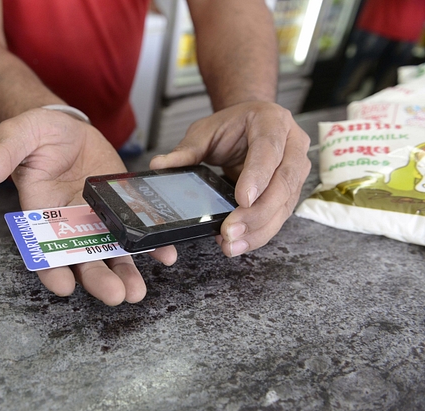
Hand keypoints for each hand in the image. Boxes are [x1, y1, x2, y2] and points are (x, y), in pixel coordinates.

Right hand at [0, 108, 176, 304]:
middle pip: (83, 261)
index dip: (50, 270)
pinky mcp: (121, 210)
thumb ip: (0, 156)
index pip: (42, 251)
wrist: (67, 128)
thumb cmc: (38, 135)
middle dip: (98, 280)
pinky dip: (152, 246)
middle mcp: (70, 227)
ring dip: (126, 273)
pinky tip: (165, 254)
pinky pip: (137, 232)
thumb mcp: (18, 136)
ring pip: (112, 254)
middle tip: (115, 295)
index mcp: (41, 216)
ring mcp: (98, 221)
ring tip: (137, 290)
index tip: (62, 285)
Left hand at [150, 101, 310, 256]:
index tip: (243, 199)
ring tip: (232, 243)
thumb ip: (186, 150)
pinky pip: (279, 216)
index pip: (268, 150)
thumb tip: (160, 165)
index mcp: (272, 121)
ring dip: (259, 229)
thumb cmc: (232, 126)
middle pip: (282, 183)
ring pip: (284, 204)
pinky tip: (240, 242)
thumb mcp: (205, 131)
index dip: (257, 176)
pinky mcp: (291, 191)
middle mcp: (292, 144)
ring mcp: (296, 169)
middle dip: (257, 213)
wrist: (250, 124)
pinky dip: (259, 232)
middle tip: (231, 230)